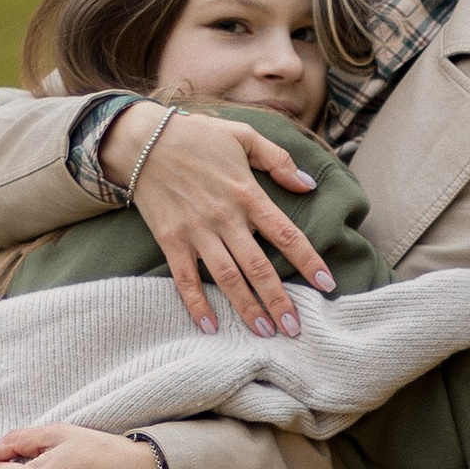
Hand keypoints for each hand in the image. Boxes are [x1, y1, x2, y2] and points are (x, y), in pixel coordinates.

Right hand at [103, 103, 330, 337]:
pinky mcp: (171, 240)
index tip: (326, 284)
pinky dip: (196, 304)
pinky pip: (185, 278)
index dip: (309, 260)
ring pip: (227, 278)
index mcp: (248, 194)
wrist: (143, 139)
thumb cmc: (197, 136)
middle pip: (259, 266)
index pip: (286, 234)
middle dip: (279, 300)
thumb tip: (308, 184)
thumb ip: (278, 160)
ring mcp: (197, 231)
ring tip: (264, 332)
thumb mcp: (243, 136)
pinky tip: (210, 328)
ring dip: (246, 308)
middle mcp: (225, 217)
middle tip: (295, 328)